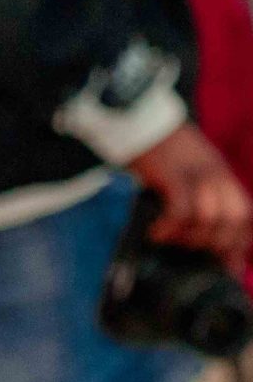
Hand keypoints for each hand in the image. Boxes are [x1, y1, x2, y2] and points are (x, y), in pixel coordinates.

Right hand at [130, 123, 252, 265]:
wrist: (139, 118)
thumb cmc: (160, 148)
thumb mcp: (191, 168)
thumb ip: (203, 196)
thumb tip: (209, 231)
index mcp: (222, 174)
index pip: (246, 215)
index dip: (239, 242)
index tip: (228, 263)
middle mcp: (215, 175)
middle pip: (233, 220)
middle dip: (216, 242)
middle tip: (191, 248)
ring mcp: (195, 174)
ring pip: (210, 219)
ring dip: (190, 237)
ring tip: (171, 238)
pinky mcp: (171, 175)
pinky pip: (181, 210)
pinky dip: (170, 226)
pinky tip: (156, 232)